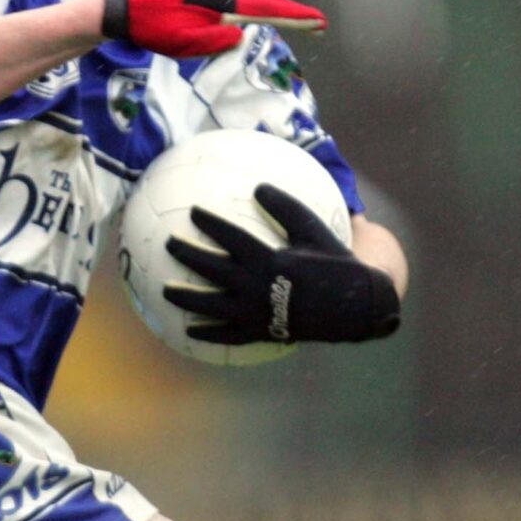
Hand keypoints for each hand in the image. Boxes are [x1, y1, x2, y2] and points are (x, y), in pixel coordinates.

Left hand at [101, 0, 325, 56]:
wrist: (125, 5)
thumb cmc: (154, 27)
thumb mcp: (184, 43)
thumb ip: (216, 40)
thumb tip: (241, 35)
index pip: (267, 8)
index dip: (295, 16)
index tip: (318, 22)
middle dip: (292, 10)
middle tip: (317, 23)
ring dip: (274, 4)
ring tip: (295, 17)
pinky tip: (259, 6)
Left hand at [163, 182, 401, 345]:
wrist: (356, 306)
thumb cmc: (336, 263)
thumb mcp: (314, 230)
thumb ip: (285, 207)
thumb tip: (259, 185)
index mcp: (269, 259)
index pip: (230, 237)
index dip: (210, 223)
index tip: (192, 212)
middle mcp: (257, 286)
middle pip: (212, 269)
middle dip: (187, 254)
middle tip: (168, 243)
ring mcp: (256, 312)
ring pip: (211, 305)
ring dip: (185, 298)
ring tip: (164, 290)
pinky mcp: (261, 332)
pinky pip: (229, 334)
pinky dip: (208, 333)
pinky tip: (190, 331)